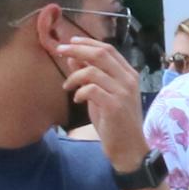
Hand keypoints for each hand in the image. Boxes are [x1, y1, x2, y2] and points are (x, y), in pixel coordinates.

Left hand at [58, 31, 148, 176]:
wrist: (128, 148)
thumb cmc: (115, 122)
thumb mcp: (101, 94)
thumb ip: (91, 75)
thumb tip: (74, 57)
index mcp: (129, 74)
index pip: (108, 49)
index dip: (87, 42)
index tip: (70, 41)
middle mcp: (129, 80)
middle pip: (100, 54)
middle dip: (76, 49)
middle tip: (59, 51)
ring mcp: (123, 92)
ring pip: (92, 71)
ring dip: (74, 76)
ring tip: (67, 86)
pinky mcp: (115, 105)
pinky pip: (90, 89)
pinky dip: (79, 92)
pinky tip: (76, 100)